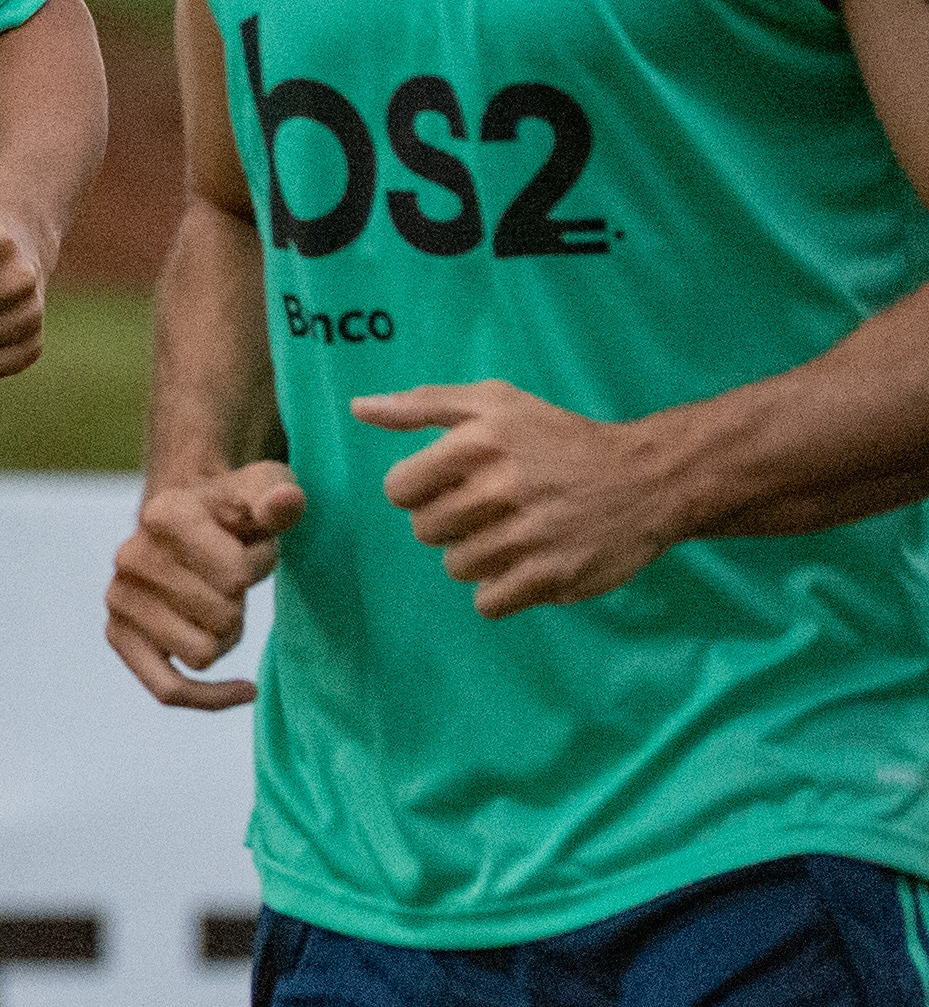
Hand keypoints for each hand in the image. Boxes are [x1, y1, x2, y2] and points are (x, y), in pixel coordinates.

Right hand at [103, 461, 304, 707]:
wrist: (185, 521)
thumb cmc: (233, 509)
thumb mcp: (262, 489)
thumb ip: (277, 496)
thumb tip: (285, 502)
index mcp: (163, 514)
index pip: (236, 575)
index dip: (258, 565)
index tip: (251, 544)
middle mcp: (129, 555)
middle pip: (221, 617)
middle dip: (241, 603)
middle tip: (232, 576)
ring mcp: (119, 598)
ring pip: (202, 654)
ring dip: (224, 636)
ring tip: (217, 603)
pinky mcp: (119, 635)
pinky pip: (168, 690)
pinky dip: (210, 696)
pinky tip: (247, 689)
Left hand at [358, 381, 676, 614]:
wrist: (646, 479)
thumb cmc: (557, 438)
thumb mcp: (494, 403)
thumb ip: (422, 405)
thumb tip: (359, 409)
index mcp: (480, 442)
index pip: (399, 490)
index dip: (416, 491)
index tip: (447, 486)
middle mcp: (503, 487)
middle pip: (424, 531)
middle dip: (446, 524)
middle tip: (485, 510)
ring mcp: (530, 535)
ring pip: (456, 567)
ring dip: (476, 556)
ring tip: (511, 534)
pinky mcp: (554, 576)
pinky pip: (488, 603)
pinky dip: (499, 590)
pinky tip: (524, 564)